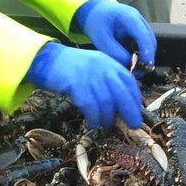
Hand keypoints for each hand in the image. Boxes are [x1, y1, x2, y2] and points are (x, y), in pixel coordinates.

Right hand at [25, 42, 142, 128]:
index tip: (137, 113)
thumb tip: (123, 107)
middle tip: (133, 125)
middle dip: (130, 111)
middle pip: (122, 93)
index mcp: (110, 64)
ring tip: (104, 124)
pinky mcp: (76, 83)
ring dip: (107, 117)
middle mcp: (103, 68)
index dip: (135, 100)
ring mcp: (90, 75)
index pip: (129, 82)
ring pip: (106, 102)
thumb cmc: (73, 70)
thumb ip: (109, 84)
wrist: (48, 60)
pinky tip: (93, 122)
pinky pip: (90, 105)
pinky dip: (94, 117)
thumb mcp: (96, 71)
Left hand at [72, 0, 156, 68]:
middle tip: (138, 73)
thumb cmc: (97, 21)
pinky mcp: (139, 32)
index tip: (145, 65)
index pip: (143, 34)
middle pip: (150, 40)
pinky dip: (141, 55)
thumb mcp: (100, 38)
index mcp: (129, 16)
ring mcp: (140, 25)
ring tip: (135, 71)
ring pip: (149, 44)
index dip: (147, 51)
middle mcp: (138, 20)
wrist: (95, 11)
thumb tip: (129, 64)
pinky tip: (133, 64)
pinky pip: (144, 45)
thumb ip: (114, 52)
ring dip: (145, 58)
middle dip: (147, 58)